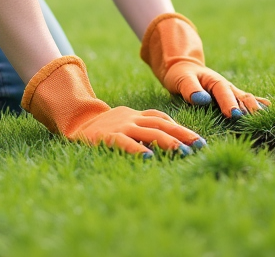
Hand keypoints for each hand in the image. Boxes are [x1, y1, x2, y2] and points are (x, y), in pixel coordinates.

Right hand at [21, 56, 205, 156]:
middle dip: (183, 135)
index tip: (199, 140)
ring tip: (183, 152)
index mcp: (136, 115)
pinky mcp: (107, 136)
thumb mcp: (125, 122)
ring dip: (168, 142)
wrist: (74, 122)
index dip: (181, 128)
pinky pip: (125, 143)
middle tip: (200, 146)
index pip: (163, 119)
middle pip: (162, 125)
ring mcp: (120, 126)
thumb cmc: (104, 127)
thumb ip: (143, 127)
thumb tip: (170, 139)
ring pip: (149, 132)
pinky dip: (138, 150)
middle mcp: (131, 118)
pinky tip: (150, 158)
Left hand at [140, 12, 269, 118]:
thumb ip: (190, 89)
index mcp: (214, 81)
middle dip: (250, 108)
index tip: (234, 115)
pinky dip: (257, 104)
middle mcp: (226, 86)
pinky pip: (246, 101)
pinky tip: (269, 110)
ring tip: (266, 118)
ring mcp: (231, 92)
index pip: (223, 93)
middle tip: (258, 120)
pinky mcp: (231, 98)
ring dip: (255, 108)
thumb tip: (202, 99)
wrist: (184, 68)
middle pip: (242, 96)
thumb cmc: (181, 75)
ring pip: (246, 99)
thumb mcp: (182, 79)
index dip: (229, 104)